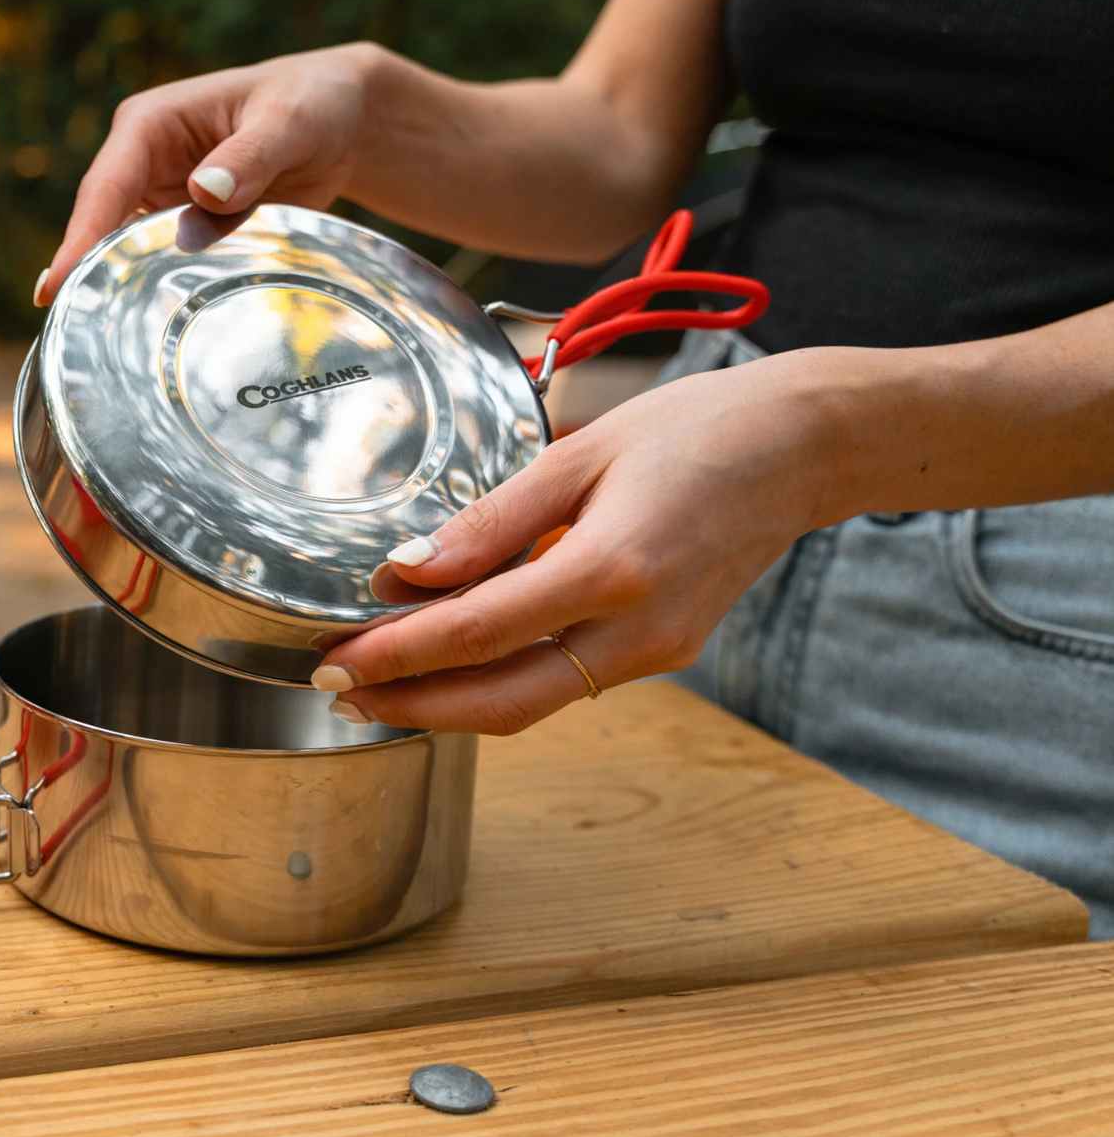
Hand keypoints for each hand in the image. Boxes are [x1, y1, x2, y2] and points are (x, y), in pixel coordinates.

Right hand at [34, 43, 379, 303]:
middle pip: (103, 226)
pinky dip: (161, 293)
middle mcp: (145, 162)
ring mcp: (164, 198)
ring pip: (129, 250)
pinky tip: (152, 335)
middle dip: (86, 274)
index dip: (80, 237)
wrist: (339, 123)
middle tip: (70, 334)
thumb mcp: (287, 122)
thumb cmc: (310, 103)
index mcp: (150, 125)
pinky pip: (166, 263)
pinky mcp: (189, 227)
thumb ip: (250, 155)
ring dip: (120, 290)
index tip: (56, 286)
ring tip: (100, 347)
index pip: (106, 186)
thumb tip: (205, 191)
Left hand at [309, 354, 837, 733]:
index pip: (474, 634)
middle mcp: (636, 630)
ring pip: (532, 703)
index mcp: (610, 569)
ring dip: (451, 701)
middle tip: (340, 690)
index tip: (336, 659)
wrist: (800, 449)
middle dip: (411, 706)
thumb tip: (407, 570)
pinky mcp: (664, 652)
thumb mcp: (577, 453)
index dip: (396, 656)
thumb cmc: (694, 430)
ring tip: (384, 678)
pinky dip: (503, 679)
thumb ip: (490, 521)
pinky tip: (458, 657)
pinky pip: (567, 682)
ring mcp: (656, 651)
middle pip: (500, 703)